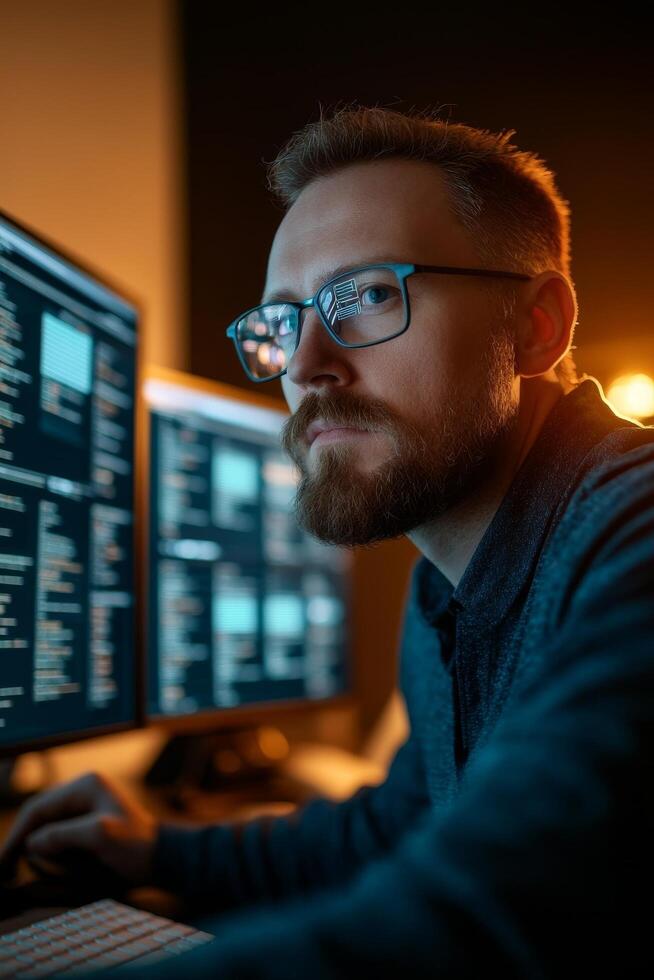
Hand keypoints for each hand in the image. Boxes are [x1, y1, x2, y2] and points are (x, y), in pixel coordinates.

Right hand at [0, 771, 158, 885]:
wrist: (163, 857)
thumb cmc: (137, 845)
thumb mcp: (98, 836)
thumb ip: (62, 835)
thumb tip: (32, 842)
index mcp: (85, 785)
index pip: (38, 807)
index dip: (18, 834)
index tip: (5, 860)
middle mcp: (83, 789)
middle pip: (40, 814)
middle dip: (24, 840)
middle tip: (8, 869)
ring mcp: (86, 804)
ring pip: (47, 825)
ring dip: (38, 846)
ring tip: (32, 868)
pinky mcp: (89, 820)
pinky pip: (59, 833)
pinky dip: (51, 849)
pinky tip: (49, 864)